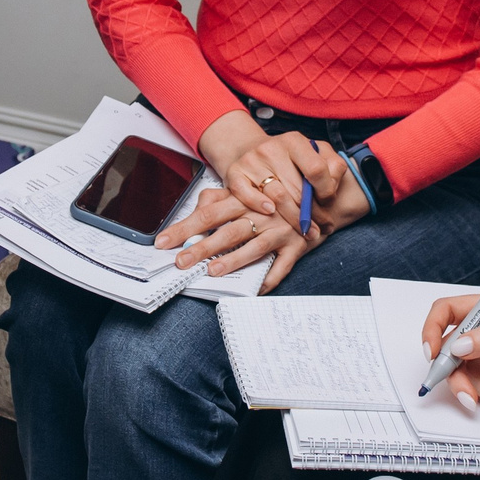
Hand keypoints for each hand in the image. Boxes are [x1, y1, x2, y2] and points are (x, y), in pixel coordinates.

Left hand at [157, 187, 316, 293]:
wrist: (318, 194)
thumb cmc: (273, 195)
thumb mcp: (245, 189)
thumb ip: (219, 196)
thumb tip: (198, 206)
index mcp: (244, 199)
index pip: (207, 213)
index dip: (184, 227)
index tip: (162, 242)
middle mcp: (261, 213)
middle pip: (227, 231)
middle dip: (202, 248)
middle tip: (181, 262)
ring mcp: (280, 230)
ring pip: (253, 247)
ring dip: (233, 261)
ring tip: (213, 272)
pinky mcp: (296, 245)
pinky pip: (282, 266)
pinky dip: (269, 279)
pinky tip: (254, 290)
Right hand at [199, 114, 350, 229]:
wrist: (249, 149)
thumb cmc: (289, 158)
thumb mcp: (315, 153)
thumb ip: (333, 166)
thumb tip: (332, 188)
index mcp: (295, 141)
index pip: (316, 168)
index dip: (326, 190)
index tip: (328, 202)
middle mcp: (271, 149)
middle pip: (297, 189)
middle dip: (312, 214)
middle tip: (322, 228)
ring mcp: (251, 161)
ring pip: (276, 196)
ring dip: (294, 219)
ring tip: (307, 232)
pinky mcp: (234, 173)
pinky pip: (247, 194)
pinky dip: (259, 205)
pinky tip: (271, 213)